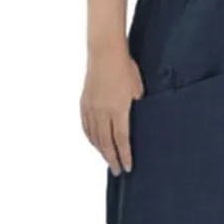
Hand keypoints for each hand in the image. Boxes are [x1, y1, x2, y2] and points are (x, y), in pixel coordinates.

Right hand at [81, 46, 144, 174]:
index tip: (128, 167)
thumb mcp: (138, 90)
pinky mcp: (84, 103)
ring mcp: (91, 108)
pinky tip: (95, 144)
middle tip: (118, 172)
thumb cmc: (125, 68)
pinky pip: (86, 126)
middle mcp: (102, 112)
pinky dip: (91, 138)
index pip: (121, 140)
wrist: (105, 51)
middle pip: (106, 143)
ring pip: (94, 137)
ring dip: (101, 151)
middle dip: (112, 159)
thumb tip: (139, 123)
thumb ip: (137, 109)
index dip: (125, 156)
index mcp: (118, 110)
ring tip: (108, 161)